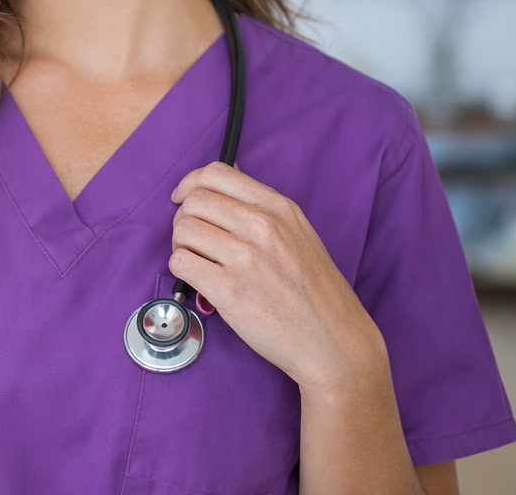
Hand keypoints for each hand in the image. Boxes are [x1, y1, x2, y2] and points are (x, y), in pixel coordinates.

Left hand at [170, 162, 384, 393]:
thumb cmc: (315, 290)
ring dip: (182, 244)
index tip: (183, 196)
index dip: (191, 183)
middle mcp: (261, 226)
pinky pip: (181, 263)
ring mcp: (245, 258)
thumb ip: (261, 205)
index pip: (216, 173)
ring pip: (183, 230)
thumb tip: (226, 177)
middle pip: (194, 201)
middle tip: (193, 237)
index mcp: (277, 207)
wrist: (334, 342)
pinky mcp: (228, 291)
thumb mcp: (298, 231)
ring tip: (198, 259)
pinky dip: (182, 269)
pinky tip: (199, 278)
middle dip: (184, 217)